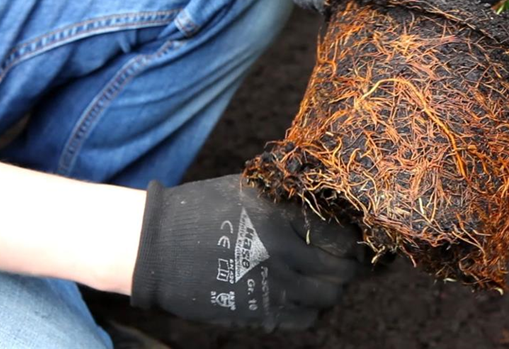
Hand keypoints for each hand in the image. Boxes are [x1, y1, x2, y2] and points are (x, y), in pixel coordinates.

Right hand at [131, 175, 364, 330]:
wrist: (156, 247)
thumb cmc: (202, 211)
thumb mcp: (248, 190)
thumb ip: (287, 198)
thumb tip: (326, 200)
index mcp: (280, 220)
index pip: (339, 235)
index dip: (350, 238)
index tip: (352, 237)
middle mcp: (281, 256)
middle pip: (339, 271)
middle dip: (348, 266)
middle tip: (346, 260)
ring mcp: (269, 289)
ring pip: (326, 297)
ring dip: (332, 288)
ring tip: (326, 278)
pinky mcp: (256, 313)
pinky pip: (303, 319)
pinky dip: (312, 308)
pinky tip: (304, 296)